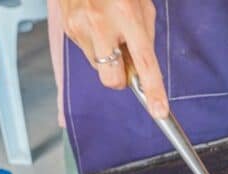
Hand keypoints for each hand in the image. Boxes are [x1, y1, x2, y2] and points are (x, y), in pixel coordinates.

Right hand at [59, 0, 168, 117]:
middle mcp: (101, 23)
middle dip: (120, 78)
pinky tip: (95, 24)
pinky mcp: (69, 30)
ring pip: (99, 67)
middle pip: (113, 79)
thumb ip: (144, 35)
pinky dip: (95, 45)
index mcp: (126, 14)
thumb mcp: (140, 3)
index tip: (159, 110)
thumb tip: (141, 67)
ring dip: (107, 57)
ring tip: (107, 29)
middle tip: (124, 59)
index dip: (153, 90)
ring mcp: (81, 28)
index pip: (144, 62)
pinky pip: (87, 53)